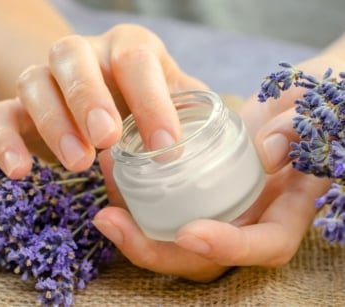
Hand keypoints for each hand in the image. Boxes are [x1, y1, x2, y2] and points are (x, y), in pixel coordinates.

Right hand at [0, 24, 204, 177]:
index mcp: (127, 47)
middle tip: (107, 140)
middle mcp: (82, 55)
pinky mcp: (16, 106)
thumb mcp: (171, 99)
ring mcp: (45, 78)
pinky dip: (5, 141)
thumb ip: (190, 111)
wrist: (98, 99)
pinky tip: (20, 171)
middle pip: (73, 58)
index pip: (135, 60)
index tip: (164, 149)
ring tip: (78, 163)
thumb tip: (212, 141)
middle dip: (89, 98)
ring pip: (35, 83)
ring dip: (54, 123)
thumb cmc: (142, 102)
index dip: (150, 102)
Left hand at [91, 55, 340, 281]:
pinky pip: (161, 206)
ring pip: (173, 238)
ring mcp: (218, 209)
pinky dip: (133, 193)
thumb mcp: (307, 114)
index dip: (227, 248)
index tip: (189, 233)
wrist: (283, 110)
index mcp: (284, 210)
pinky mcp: (194, 193)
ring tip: (103, 189)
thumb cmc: (302, 112)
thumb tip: (268, 153)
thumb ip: (296, 130)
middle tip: (110, 221)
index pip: (264, 246)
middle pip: (201, 257)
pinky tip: (111, 165)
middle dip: (153, 249)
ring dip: (132, 223)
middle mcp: (247, 220)